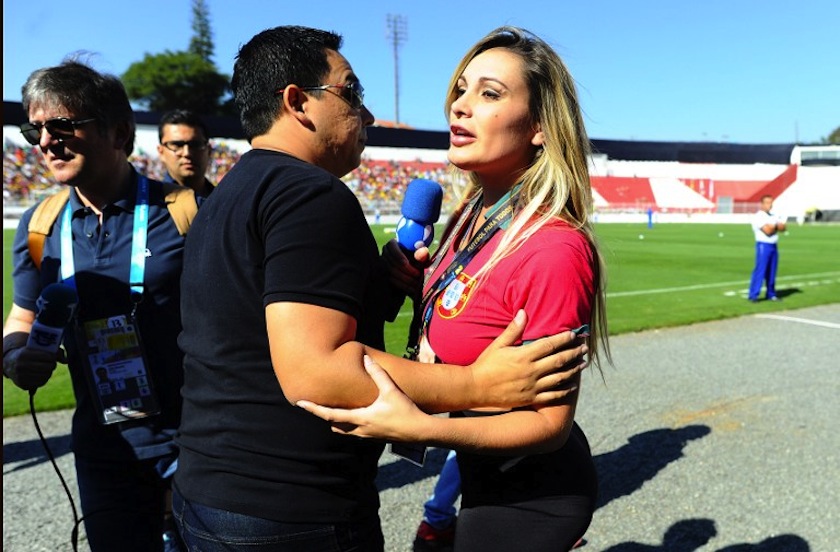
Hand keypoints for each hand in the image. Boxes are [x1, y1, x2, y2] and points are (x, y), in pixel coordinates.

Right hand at [3, 345, 62, 391]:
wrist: (10, 363)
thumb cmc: (28, 354)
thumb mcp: (36, 348)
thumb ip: (54, 351)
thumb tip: (67, 361)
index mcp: (24, 354)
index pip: (47, 356)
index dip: (53, 356)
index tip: (53, 356)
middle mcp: (21, 366)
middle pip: (48, 367)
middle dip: (52, 365)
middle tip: (51, 363)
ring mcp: (21, 377)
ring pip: (46, 376)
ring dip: (48, 372)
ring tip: (45, 369)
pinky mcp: (23, 385)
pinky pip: (41, 383)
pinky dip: (44, 379)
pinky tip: (40, 374)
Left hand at [297, 355, 429, 440]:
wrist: (420, 431)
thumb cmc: (406, 411)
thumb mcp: (391, 391)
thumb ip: (378, 374)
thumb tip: (366, 359)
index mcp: (361, 418)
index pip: (330, 415)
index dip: (314, 409)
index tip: (300, 403)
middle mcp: (360, 430)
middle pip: (334, 425)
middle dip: (324, 416)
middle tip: (315, 405)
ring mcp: (367, 435)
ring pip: (344, 430)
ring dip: (337, 420)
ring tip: (332, 408)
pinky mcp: (375, 436)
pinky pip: (355, 431)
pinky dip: (348, 423)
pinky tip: (353, 414)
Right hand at [382, 239, 429, 295]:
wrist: (413, 271)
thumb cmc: (418, 260)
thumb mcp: (422, 256)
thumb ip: (422, 254)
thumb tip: (423, 252)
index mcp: (392, 244)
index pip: (392, 247)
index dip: (398, 255)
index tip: (406, 263)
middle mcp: (385, 253)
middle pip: (391, 262)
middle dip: (406, 270)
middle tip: (418, 275)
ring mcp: (382, 265)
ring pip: (391, 272)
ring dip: (405, 278)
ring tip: (417, 283)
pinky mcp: (384, 276)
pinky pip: (391, 281)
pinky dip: (402, 285)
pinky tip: (412, 288)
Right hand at [469, 310, 586, 408]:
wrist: (475, 388)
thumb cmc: (485, 364)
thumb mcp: (498, 345)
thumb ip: (513, 330)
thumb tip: (523, 312)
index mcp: (523, 356)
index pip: (549, 345)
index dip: (564, 339)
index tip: (574, 335)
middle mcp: (531, 371)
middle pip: (559, 360)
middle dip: (574, 353)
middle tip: (585, 348)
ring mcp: (532, 386)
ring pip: (559, 377)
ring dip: (573, 370)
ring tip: (583, 363)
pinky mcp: (530, 398)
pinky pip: (552, 395)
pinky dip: (564, 391)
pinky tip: (572, 386)